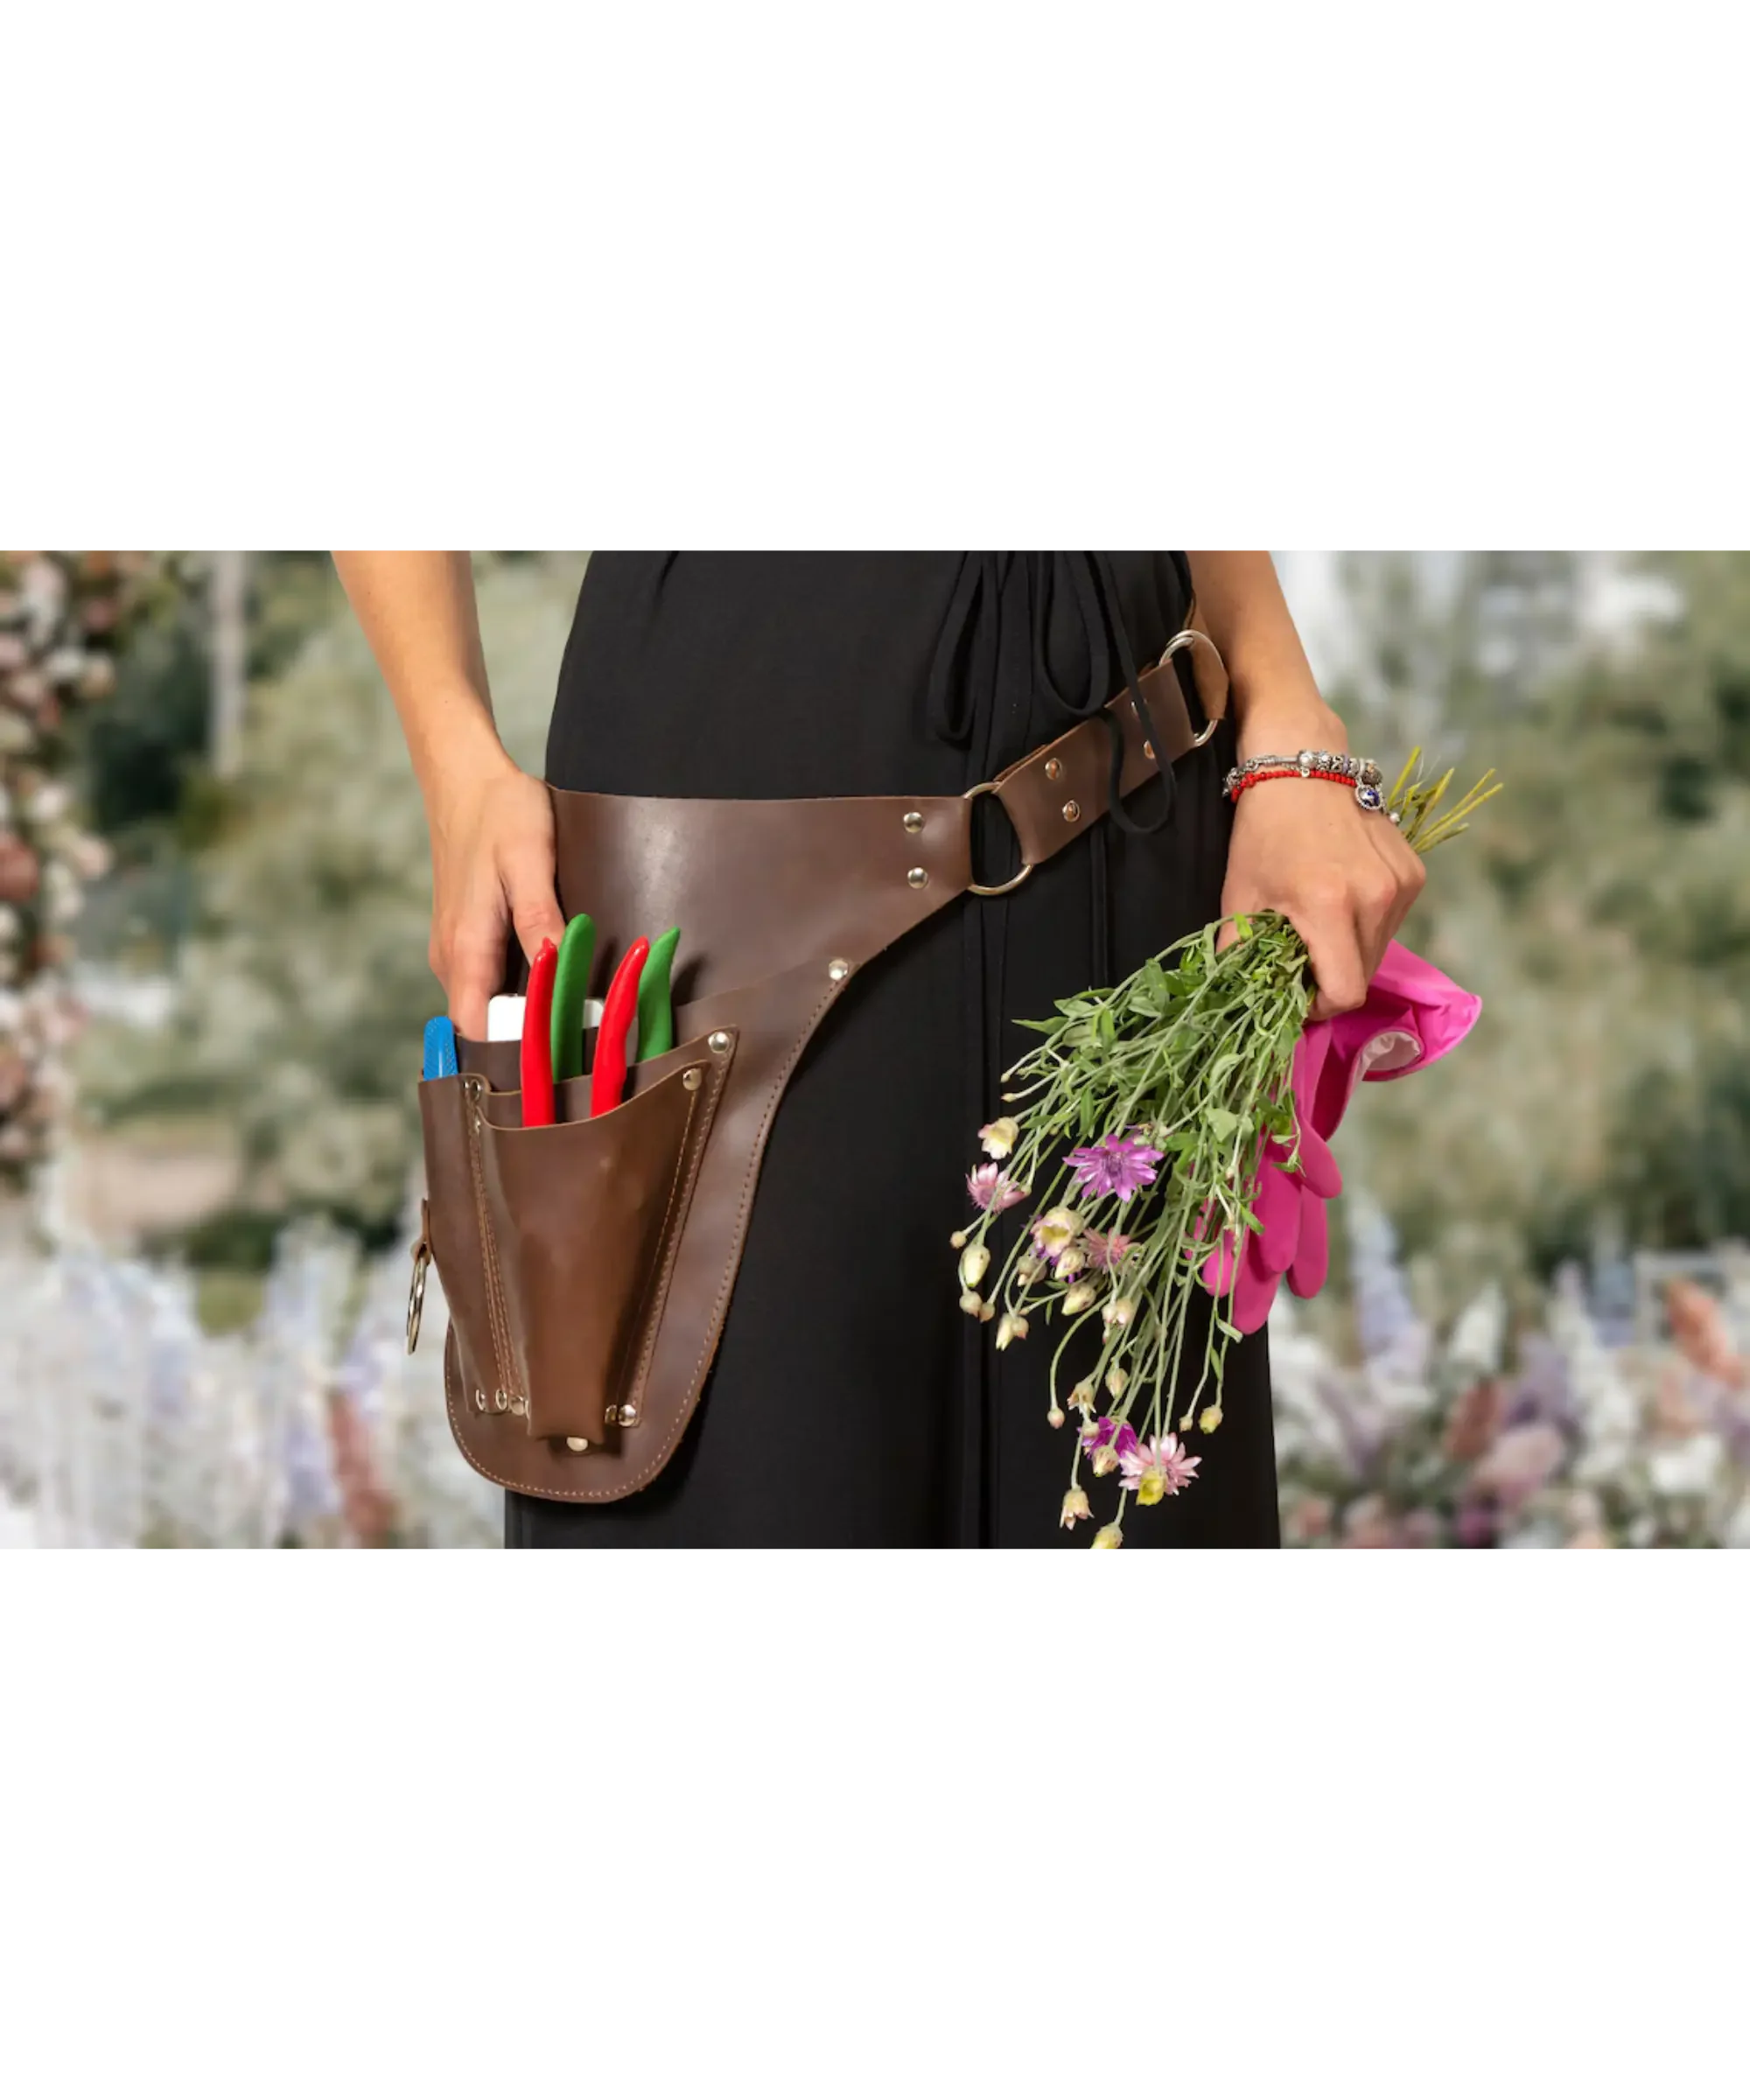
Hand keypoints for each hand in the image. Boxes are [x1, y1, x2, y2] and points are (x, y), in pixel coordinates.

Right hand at [424, 759, 565, 1038]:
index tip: (562, 1056)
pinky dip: (521, 988)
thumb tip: (553, 972)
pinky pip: (491, 981)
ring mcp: (455, 950)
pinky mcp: (466, 938)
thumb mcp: (529, 860)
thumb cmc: (499, 812)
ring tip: (580, 1012)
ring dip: (528, 1012)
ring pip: (489, 1005)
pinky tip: (557, 977)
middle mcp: (452, 958)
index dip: (514, 1051)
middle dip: (530, 1037)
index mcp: (465, 947)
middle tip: (585, 1037)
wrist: (466, 778)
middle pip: (485, 1026)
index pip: (477, 1030)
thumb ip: (538, 919)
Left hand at [1218, 727, 1425, 1019]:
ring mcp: (1402, 884)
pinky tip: (1342, 899)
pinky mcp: (1414, 873)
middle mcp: (1376, 897)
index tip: (1296, 993)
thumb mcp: (1239, 896)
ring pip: (1380, 950)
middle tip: (1301, 959)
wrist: (1301, 764)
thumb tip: (1241, 1000)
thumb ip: (1240, 955)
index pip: (1345, 992)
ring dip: (1350, 952)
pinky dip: (1367, 925)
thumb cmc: (1263, 832)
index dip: (1319, 1005)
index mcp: (1330, 906)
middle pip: (1364, 975)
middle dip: (1331, 979)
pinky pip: (1393, 923)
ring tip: (1319, 925)